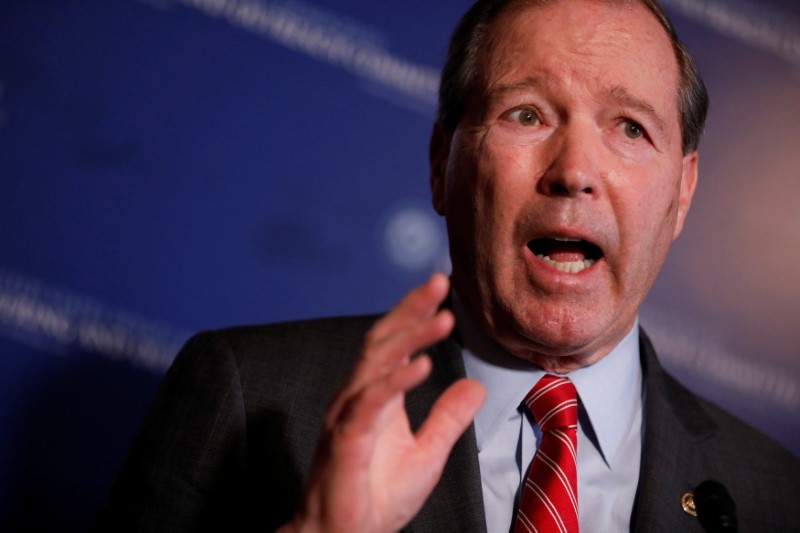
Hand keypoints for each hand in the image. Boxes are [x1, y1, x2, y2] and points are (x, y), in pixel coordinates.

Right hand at [278, 273, 485, 532]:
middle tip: (440, 282)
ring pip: (376, 363)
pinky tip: (422, 366)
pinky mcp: (345, 439)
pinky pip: (371, 402)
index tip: (442, 288)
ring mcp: (348, 415)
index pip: (394, 342)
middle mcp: (358, 396)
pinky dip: (396, 381)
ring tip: (444, 318)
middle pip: (382, 340)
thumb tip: (475, 386)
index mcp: (376, 396)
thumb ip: (448, 418)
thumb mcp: (428, 454)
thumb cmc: (377, 498)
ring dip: (410, 337)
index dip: (415, 313)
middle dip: (411, 309)